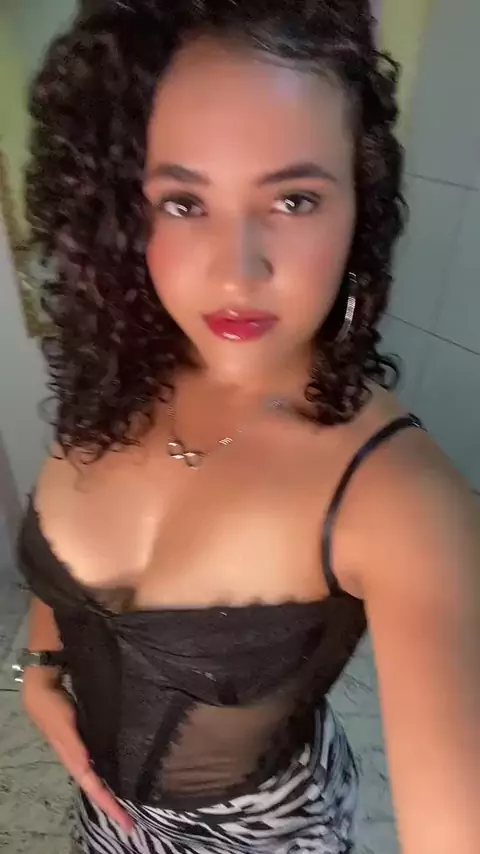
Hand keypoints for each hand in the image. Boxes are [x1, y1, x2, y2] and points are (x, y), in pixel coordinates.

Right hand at [22, 671, 133, 833]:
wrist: (43, 688)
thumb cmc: (54, 708)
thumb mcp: (64, 726)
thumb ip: (74, 746)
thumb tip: (87, 765)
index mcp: (73, 760)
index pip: (93, 788)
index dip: (108, 805)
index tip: (124, 821)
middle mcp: (78, 759)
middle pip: (96, 788)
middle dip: (111, 806)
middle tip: (130, 823)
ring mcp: (81, 750)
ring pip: (97, 778)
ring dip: (110, 792)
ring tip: (126, 806)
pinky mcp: (84, 740)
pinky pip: (98, 763)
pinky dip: (108, 773)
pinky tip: (119, 772)